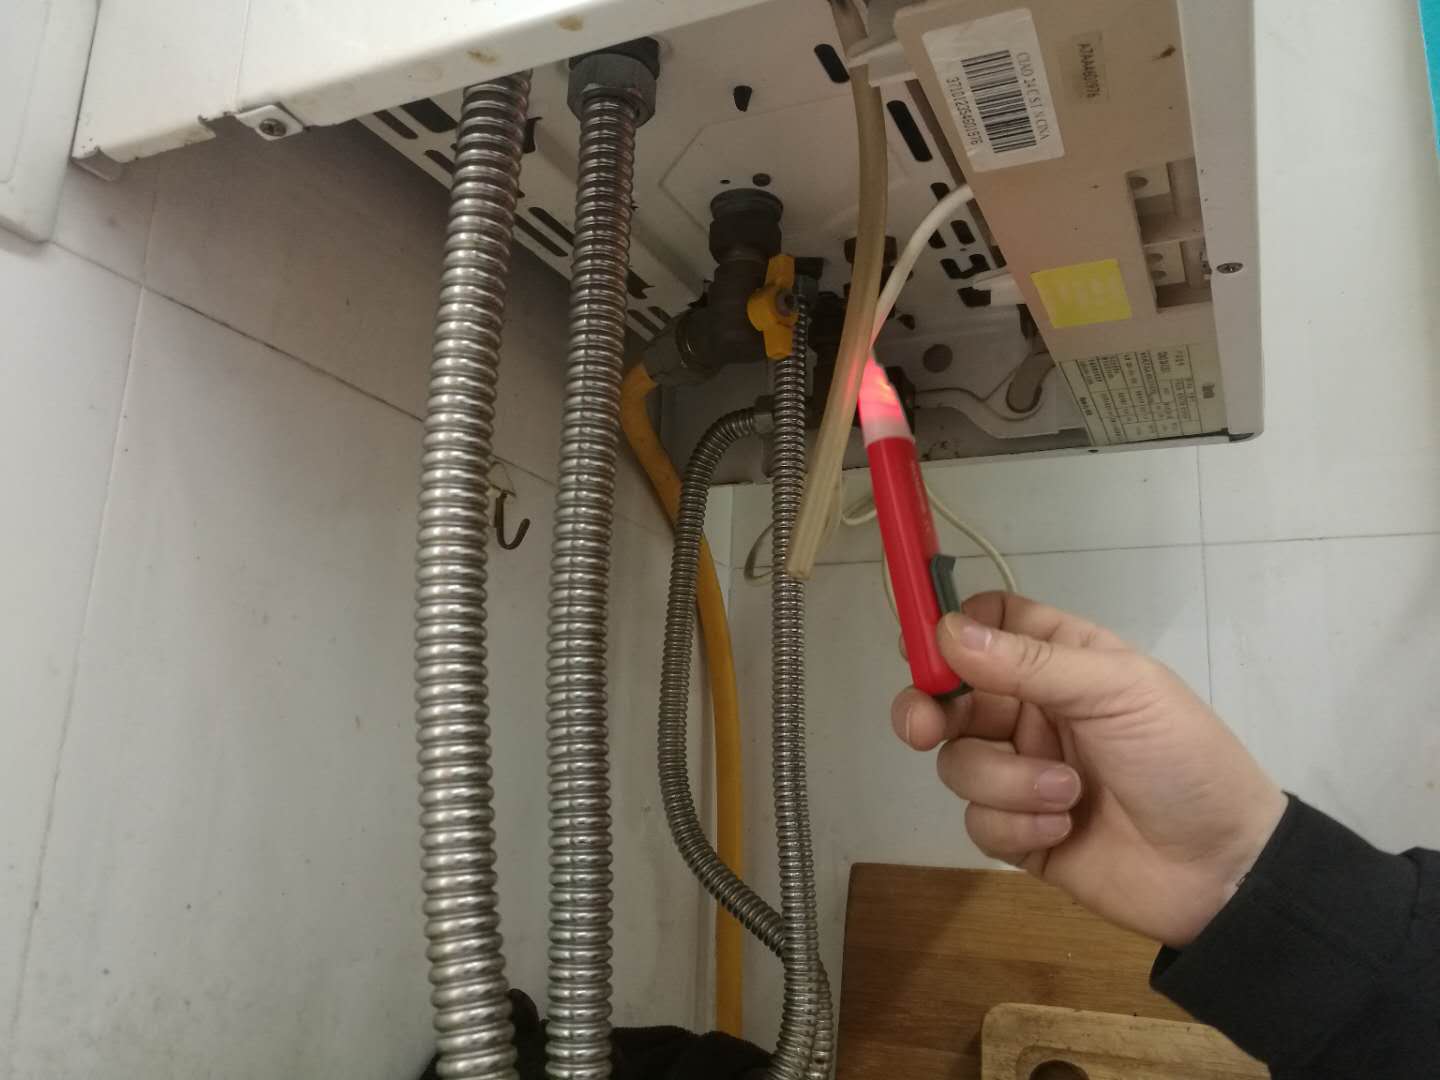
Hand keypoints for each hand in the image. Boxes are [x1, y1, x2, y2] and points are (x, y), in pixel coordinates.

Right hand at [890, 592, 1286, 947]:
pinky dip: (1016, 826)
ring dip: (1006, 781)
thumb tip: (946, 631)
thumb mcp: (1119, 691)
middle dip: (929, 708)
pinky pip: (978, 820)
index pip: (989, 623)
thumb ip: (1030, 662)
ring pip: (959, 762)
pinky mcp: (1017, 834)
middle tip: (919, 727)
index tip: (922, 645)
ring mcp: (1021, 773)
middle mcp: (1033, 711)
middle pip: (950, 695)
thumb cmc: (1182, 758)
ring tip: (1068, 794)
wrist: (1223, 870)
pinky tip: (1063, 831)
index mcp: (1061, 662)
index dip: (950, 629)